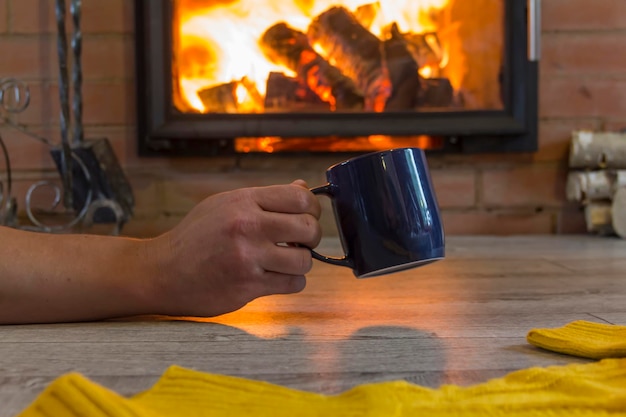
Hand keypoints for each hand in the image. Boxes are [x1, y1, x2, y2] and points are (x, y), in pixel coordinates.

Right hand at [145, 180, 321, 316]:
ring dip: (300, 262)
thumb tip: (304, 189)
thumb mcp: (225, 204)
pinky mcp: (248, 286)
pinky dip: (290, 281)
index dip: (312, 208)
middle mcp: (247, 227)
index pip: (300, 198)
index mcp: (243, 201)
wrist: (162, 271)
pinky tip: (276, 276)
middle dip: (311, 236)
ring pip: (304, 260)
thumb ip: (265, 198)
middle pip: (308, 228)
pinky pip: (292, 284)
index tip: (307, 216)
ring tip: (285, 260)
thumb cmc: (196, 236)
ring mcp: (248, 258)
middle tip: (300, 241)